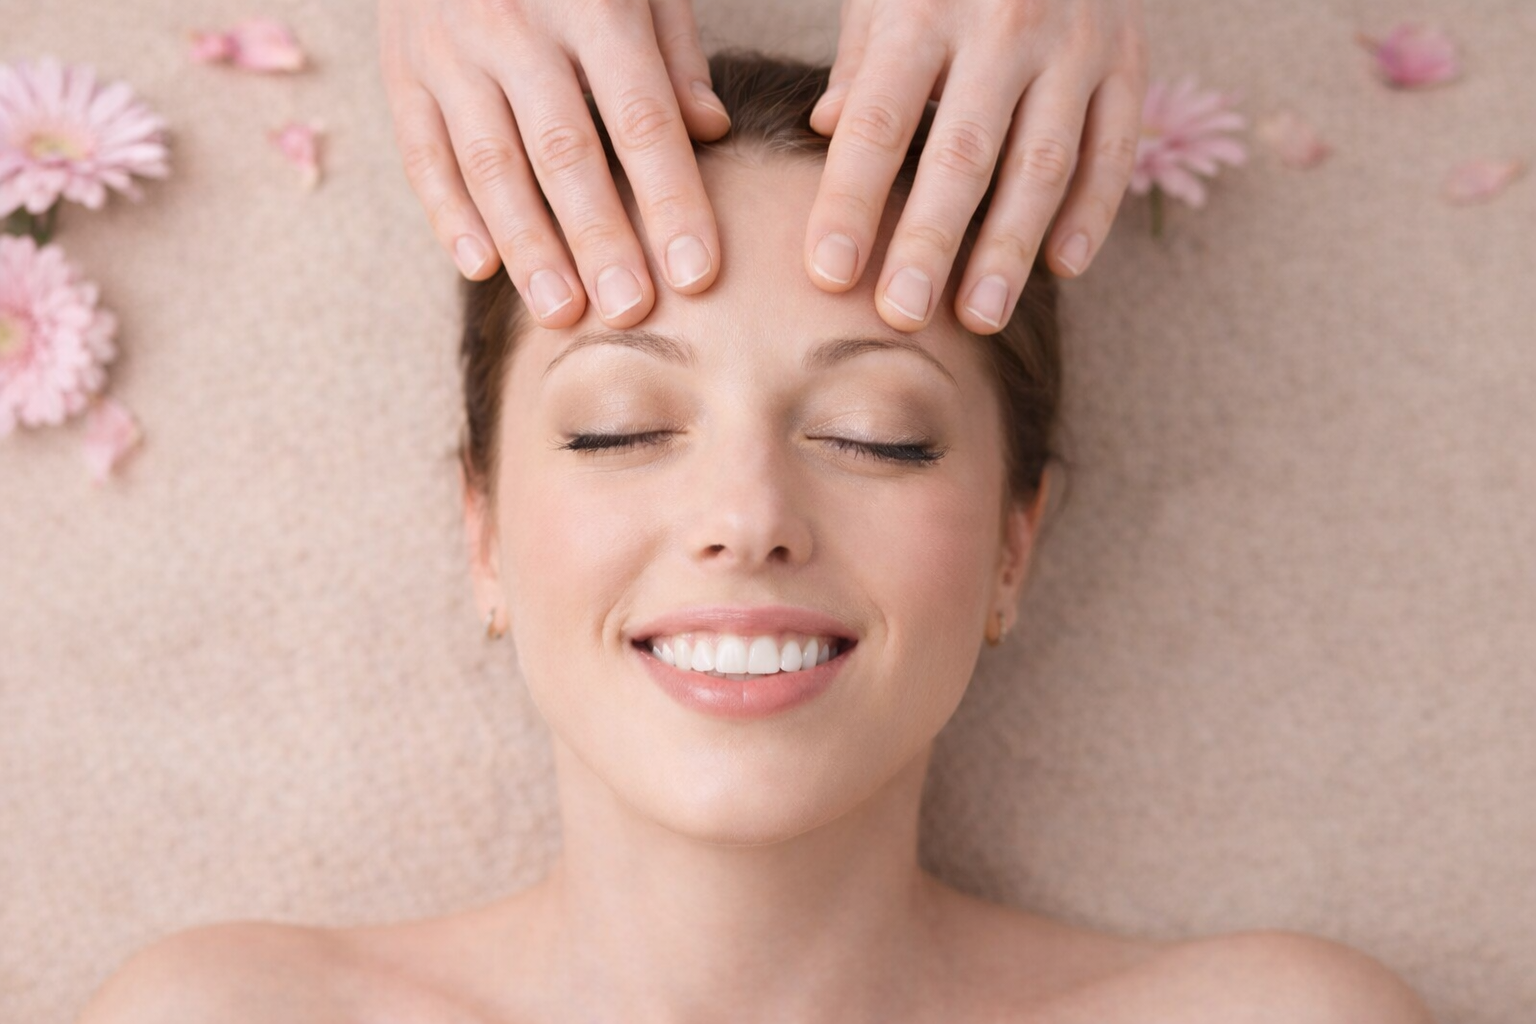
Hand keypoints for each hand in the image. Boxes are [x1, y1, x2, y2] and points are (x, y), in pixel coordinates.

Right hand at [378, 0, 730, 326]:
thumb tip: (710, 130)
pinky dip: (449, 214)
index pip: (642, 119)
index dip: (672, 200)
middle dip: (600, 239)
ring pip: (490, 163)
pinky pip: (423, 152)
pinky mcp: (402, 68)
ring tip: (562, 312)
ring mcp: (450, 49)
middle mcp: (515, 25)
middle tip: (630, 311)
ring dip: (528, 246)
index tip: (698, 272)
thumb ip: (672, 49)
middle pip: (565, 151)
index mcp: (592, 2)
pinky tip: (482, 267)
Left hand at [805, 0, 1147, 332]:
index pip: (880, 122)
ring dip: (1010, 249)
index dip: (851, 202)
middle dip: (930, 243)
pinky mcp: (1128, 59)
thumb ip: (861, 61)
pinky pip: (1113, 148)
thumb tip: (822, 126)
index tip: (828, 274)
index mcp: (925, 8)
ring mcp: (1075, 43)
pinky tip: (1063, 268)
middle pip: (963, 154)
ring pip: (1043, 163)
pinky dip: (1092, 212)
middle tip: (901, 317)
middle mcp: (1005, 24)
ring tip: (979, 318)